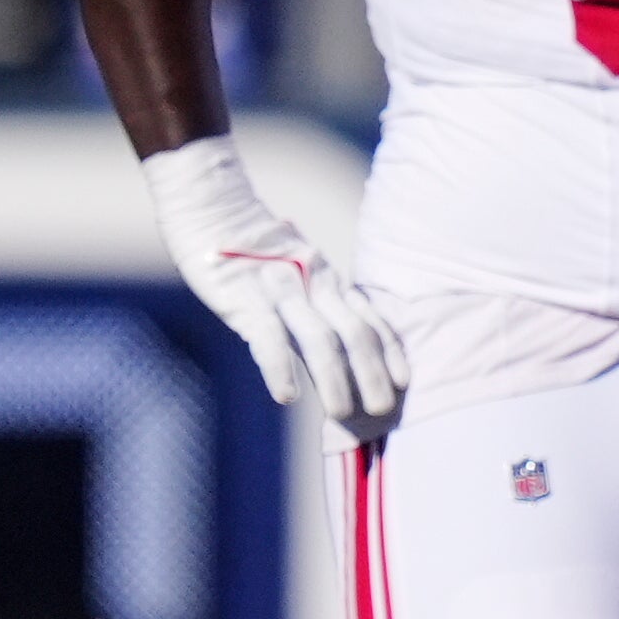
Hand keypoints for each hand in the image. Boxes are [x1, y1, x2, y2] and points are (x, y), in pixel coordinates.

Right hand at [142, 136, 408, 421]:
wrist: (212, 205)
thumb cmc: (253, 248)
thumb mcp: (298, 268)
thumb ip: (317, 301)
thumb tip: (337, 348)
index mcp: (328, 279)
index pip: (370, 318)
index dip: (391, 351)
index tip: (407, 382)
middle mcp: (313, 284)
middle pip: (355, 333)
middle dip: (372, 374)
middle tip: (385, 411)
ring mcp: (281, 291)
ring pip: (319, 339)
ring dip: (334, 379)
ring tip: (341, 414)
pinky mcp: (244, 299)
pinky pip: (268, 337)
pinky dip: (280, 367)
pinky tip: (288, 396)